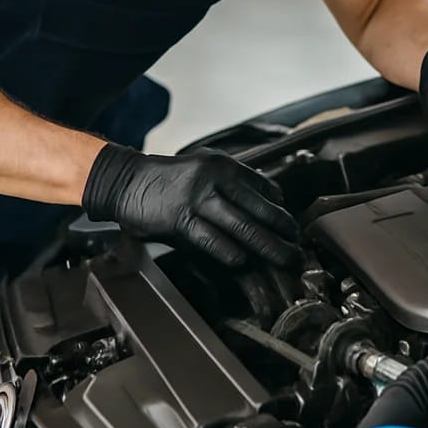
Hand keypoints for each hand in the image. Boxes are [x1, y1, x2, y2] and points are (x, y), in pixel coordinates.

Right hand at [82, 143, 298, 267]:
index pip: (264, 187)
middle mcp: (214, 177)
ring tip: (284, 258)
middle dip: (283, 230)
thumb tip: (268, 201)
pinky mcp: (180, 218)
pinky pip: (211, 238)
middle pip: (258, 208)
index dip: (281, 210)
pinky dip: (229, 251)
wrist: (128, 180)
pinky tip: (243, 262)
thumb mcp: (204, 170)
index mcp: (224, 165)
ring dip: (267, 245)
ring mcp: (198, 197)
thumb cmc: (168, 180)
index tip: (292, 227)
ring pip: (242, 225)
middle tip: (299, 246)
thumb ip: (232, 186)